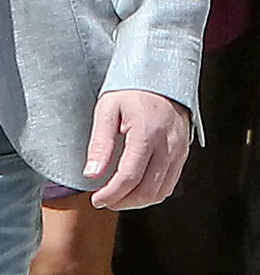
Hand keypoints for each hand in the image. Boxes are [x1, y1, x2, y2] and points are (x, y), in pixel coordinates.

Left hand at [84, 89, 191, 209]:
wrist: (161, 74)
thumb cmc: (131, 90)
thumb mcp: (107, 110)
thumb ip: (100, 144)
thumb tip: (91, 174)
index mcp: (147, 133)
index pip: (129, 177)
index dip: (111, 194)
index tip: (97, 200)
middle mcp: (168, 145)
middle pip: (147, 190)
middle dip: (123, 201)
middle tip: (104, 200)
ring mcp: (180, 150)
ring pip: (161, 191)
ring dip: (138, 201)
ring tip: (118, 196)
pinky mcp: (184, 153)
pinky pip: (170, 183)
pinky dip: (152, 192)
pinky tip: (135, 188)